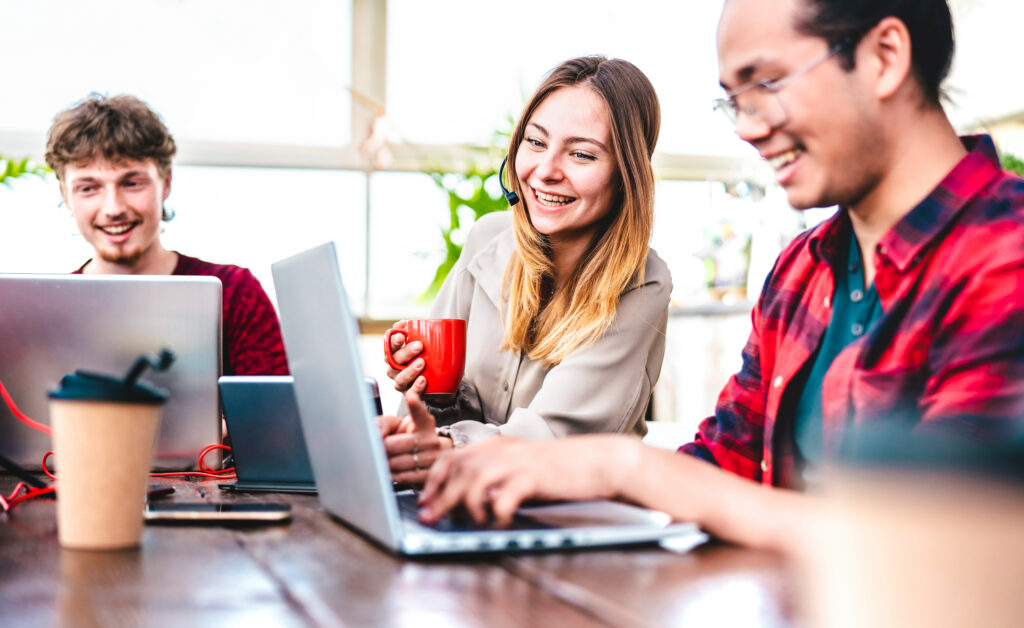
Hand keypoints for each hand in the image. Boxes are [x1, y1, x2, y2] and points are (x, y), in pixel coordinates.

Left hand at [378, 390, 451, 485]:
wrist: (427, 458)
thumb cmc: (408, 439)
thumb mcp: (397, 425)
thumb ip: (383, 423)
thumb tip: (376, 434)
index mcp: (424, 423)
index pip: (419, 412)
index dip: (415, 404)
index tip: (411, 397)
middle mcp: (431, 439)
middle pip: (396, 444)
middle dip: (382, 447)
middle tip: (379, 447)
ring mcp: (433, 458)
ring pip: (398, 462)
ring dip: (386, 462)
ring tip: (385, 459)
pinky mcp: (430, 474)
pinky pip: (405, 477)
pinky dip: (393, 475)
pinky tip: (392, 471)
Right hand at [384, 321, 426, 393]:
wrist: (437, 382)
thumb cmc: (426, 357)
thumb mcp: (422, 343)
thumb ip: (415, 332)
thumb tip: (406, 323)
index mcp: (394, 354)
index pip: (388, 346)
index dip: (392, 341)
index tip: (402, 336)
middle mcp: (394, 369)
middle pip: (393, 362)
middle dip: (405, 353)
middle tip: (419, 346)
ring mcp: (401, 382)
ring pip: (400, 379)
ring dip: (409, 370)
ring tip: (422, 363)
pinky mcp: (410, 394)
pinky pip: (410, 395)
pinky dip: (415, 388)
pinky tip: (423, 381)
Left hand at [417, 434, 642, 526]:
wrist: (600, 460)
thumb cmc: (561, 468)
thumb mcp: (522, 466)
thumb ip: (497, 476)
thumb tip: (469, 500)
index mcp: (497, 446)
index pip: (453, 457)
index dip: (434, 479)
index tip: (424, 500)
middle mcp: (503, 450)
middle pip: (459, 470)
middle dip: (439, 497)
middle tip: (429, 518)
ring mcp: (519, 462)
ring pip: (475, 480)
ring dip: (465, 505)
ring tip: (468, 523)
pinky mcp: (536, 477)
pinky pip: (505, 496)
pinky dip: (497, 513)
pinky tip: (500, 523)